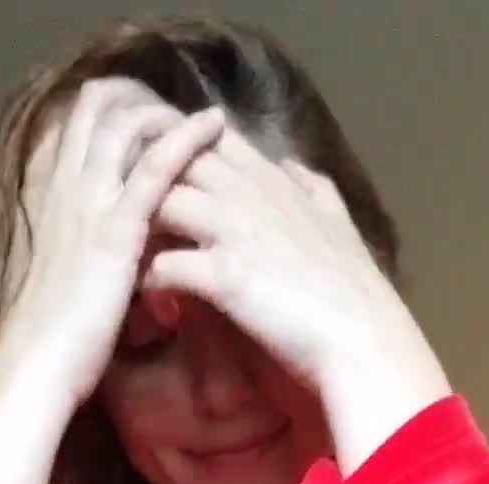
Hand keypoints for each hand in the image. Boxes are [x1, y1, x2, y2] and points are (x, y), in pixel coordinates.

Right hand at [0, 79, 224, 407]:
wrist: (37, 365)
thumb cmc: (49, 340)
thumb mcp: (58, 282)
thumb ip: (75, 254)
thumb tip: (93, 256)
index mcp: (47, 202)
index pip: (70, 134)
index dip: (101, 113)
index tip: (134, 112)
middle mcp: (63, 190)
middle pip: (93, 112)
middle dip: (132, 98)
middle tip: (172, 103)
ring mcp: (88, 203)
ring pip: (123, 126)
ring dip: (164, 109)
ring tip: (203, 112)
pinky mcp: (116, 228)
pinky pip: (155, 167)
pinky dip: (186, 138)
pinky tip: (214, 125)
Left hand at [148, 129, 452, 471]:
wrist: (363, 340)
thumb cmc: (353, 292)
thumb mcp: (339, 224)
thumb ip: (314, 190)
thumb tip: (294, 166)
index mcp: (273, 179)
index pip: (210, 137)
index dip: (176, 149)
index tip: (157, 175)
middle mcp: (250, 194)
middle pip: (174, 160)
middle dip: (142, 183)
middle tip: (124, 219)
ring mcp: (235, 230)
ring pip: (160, 201)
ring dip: (138, 230)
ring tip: (130, 260)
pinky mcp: (225, 275)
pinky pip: (164, 266)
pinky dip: (150, 283)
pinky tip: (151, 302)